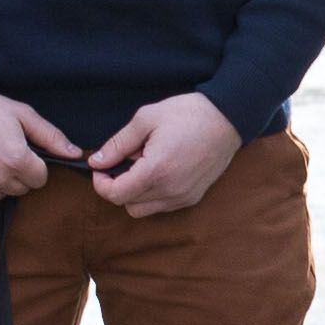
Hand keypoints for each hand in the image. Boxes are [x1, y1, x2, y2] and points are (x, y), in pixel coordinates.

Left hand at [87, 94, 243, 220]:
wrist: (228, 118)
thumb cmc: (187, 114)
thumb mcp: (146, 119)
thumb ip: (118, 143)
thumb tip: (96, 161)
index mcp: (155, 171)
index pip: (115, 195)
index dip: (101, 183)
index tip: (102, 168)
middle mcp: (170, 191)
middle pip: (127, 205)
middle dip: (118, 186)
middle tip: (125, 161)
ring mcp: (183, 197)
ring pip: (143, 210)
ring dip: (135, 193)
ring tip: (144, 166)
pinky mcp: (193, 198)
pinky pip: (162, 206)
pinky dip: (152, 195)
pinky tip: (160, 171)